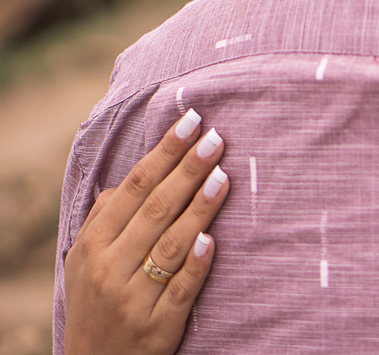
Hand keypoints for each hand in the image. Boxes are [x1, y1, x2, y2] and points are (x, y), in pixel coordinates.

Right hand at [64, 110, 229, 354]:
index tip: (191, 122)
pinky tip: (212, 238)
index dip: (163, 153)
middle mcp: (110, 268)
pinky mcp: (158, 325)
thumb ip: (103, 221)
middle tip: (217, 138)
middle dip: (187, 170)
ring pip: (170, 243)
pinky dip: (195, 264)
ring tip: (223, 175)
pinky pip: (180, 288)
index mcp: (92, 246)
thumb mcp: (85, 264)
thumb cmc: (97, 305)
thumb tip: (120, 184)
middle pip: (155, 208)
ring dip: (199, 207)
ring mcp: (134, 297)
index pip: (133, 188)